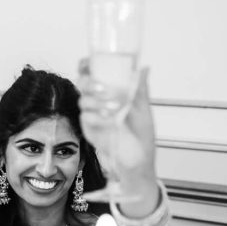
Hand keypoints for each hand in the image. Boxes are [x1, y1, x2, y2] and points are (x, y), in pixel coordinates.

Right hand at [79, 67, 157, 195]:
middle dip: (90, 83)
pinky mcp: (89, 129)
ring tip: (115, 108)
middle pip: (82, 83)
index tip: (89, 63)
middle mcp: (99, 102)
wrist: (137, 163)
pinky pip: (86, 117)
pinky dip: (97, 117)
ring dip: (97, 100)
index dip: (87, 65)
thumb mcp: (144, 110)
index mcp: (110, 93)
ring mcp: (92, 115)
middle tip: (104, 89)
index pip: (93, 73)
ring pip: (83, 99)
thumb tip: (144, 68)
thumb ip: (140, 89)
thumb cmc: (141, 138)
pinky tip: (109, 121)